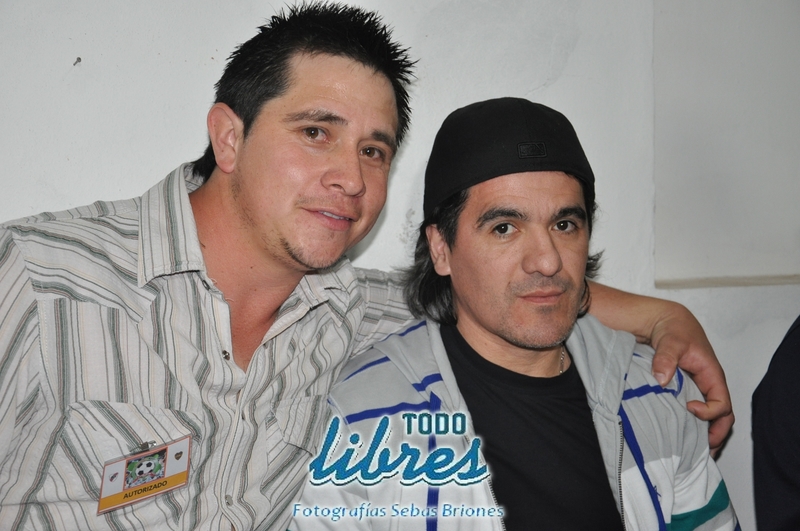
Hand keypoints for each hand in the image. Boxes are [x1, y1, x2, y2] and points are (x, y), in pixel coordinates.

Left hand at [650, 304, 733, 455]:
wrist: (663, 321)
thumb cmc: (673, 328)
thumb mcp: (670, 340)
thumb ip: (666, 358)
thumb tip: (662, 379)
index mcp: (712, 375)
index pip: (721, 403)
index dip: (709, 412)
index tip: (690, 409)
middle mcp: (708, 384)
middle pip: (723, 417)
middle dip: (715, 435)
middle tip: (701, 450)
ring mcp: (698, 389)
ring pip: (711, 418)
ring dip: (705, 434)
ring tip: (695, 452)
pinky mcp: (685, 391)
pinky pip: (694, 412)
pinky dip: (692, 426)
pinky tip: (681, 436)